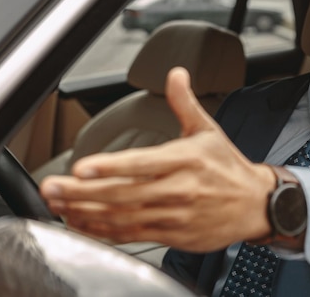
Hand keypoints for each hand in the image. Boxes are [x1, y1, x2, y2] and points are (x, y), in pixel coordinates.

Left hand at [40, 67, 274, 251]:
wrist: (256, 203)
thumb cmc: (229, 167)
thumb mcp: (208, 130)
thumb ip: (184, 103)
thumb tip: (175, 74)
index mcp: (186, 159)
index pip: (143, 162)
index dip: (110, 166)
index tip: (81, 167)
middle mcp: (180, 188)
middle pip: (124, 192)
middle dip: (83, 192)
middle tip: (53, 188)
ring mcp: (175, 215)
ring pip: (123, 216)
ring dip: (87, 212)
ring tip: (59, 205)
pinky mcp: (174, 234)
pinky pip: (133, 235)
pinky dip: (105, 231)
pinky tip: (84, 223)